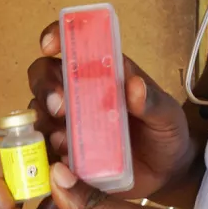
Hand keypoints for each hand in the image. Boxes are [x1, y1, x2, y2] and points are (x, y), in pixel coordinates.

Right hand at [27, 22, 193, 199]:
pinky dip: (48, 150)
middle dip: (45, 86)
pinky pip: (45, 148)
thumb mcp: (168, 115)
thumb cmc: (166, 132)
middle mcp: (81, 92)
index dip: (57, 37)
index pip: (73, 45)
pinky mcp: (67, 152)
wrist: (168, 172)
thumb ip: (153, 102)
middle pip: (45, 75)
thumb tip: (135, 86)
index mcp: (105, 71)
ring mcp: (70, 122)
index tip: (50, 46)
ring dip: (45, 121)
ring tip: (65, 138)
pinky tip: (65, 158)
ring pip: (39, 111)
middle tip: (59, 106)